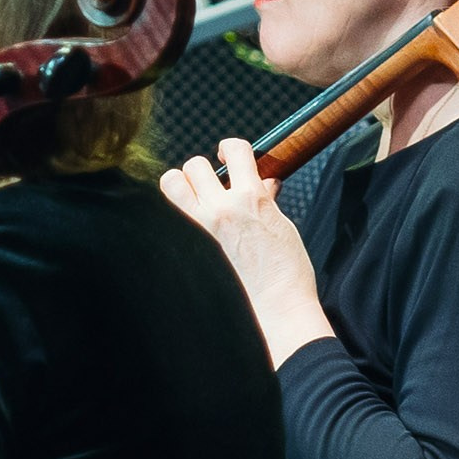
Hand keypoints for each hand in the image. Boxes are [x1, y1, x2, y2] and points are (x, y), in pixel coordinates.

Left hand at [160, 139, 333, 366]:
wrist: (278, 310)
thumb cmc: (287, 273)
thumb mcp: (281, 227)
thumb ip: (266, 200)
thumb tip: (263, 183)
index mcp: (252, 199)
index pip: (236, 149)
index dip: (230, 148)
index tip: (228, 158)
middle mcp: (222, 209)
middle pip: (193, 165)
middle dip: (202, 172)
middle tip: (211, 187)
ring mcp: (201, 230)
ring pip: (172, 184)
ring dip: (181, 186)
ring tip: (194, 200)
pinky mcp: (190, 250)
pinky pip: (171, 218)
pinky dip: (177, 218)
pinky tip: (191, 230)